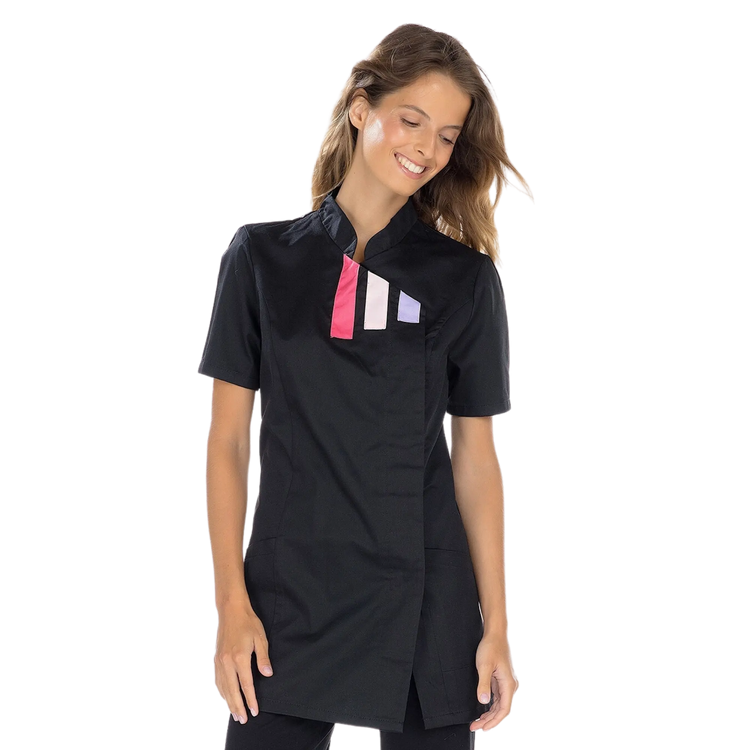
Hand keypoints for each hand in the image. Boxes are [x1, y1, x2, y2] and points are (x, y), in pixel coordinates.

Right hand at [211, 600, 273, 723]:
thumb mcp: (261, 638)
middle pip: (232, 691)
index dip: (251, 700)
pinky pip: (215, 680)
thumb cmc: (248, 622)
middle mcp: (227, 662)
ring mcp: (219, 661)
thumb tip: (267, 674)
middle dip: (238, 706)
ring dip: (228, 702)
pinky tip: (223, 697)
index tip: (255, 711)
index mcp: (240, 658)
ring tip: (234, 714)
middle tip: (244, 720)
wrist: (231, 610)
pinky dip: (219, 691)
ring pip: (222, 688)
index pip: (246, 685)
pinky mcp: (215, 658)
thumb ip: (263, 658)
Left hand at [470, 632, 520, 734]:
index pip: (504, 710)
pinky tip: (483, 711)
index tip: (483, 727)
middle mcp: (510, 686)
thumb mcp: (484, 666)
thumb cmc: (491, 647)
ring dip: (490, 715)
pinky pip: (498, 699)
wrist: (495, 634)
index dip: (493, 721)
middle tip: (476, 727)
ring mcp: (506, 684)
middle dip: (490, 721)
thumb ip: (484, 684)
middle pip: (502, 710)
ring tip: (478, 722)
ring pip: (500, 706)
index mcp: (509, 684)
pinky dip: (491, 707)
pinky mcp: (502, 681)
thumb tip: (483, 701)